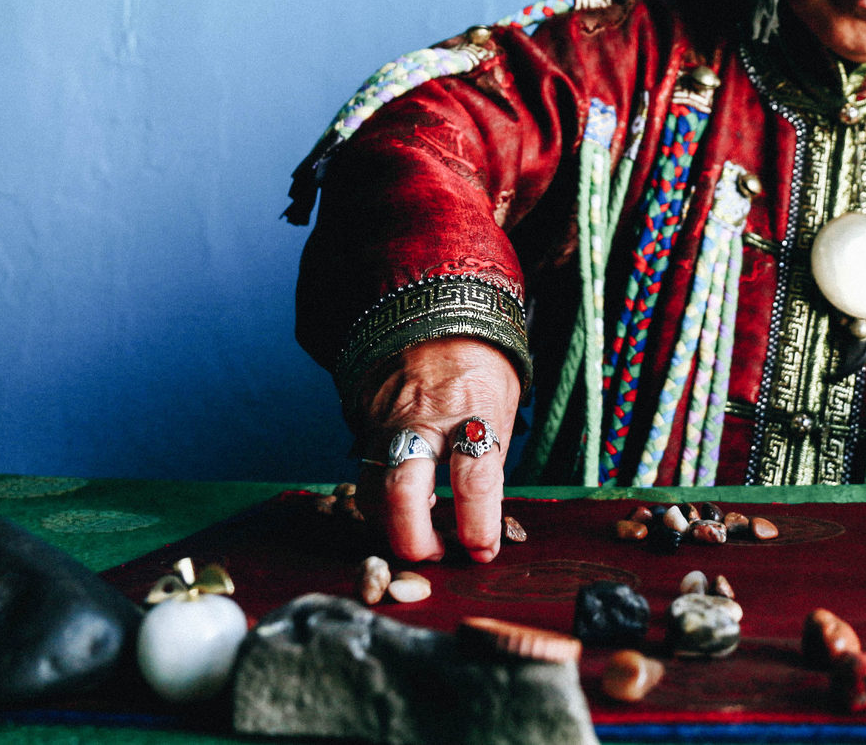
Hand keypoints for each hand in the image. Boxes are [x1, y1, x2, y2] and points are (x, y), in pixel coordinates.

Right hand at [352, 337, 520, 563]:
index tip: (482, 550)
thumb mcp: (502, 404)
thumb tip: (483, 518)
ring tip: (419, 533)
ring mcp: (386, 418)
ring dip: (392, 524)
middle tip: (434, 555)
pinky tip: (403, 503)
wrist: (434, 310)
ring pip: (372, 489)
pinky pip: (365, 472)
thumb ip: (490, 457)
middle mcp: (422, 415)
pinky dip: (380, 499)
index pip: (474, 475)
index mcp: (472, 407)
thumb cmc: (480, 362)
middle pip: (403, 490)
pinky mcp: (364, 422)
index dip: (478, 522)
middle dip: (414, 538)